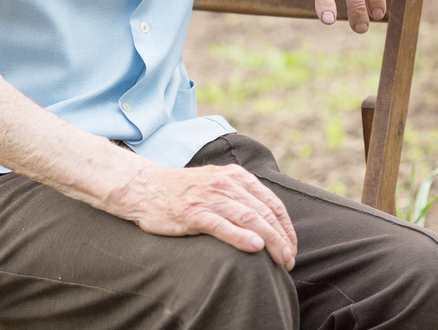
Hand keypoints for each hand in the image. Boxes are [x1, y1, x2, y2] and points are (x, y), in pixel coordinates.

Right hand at [116, 161, 296, 269]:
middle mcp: (225, 183)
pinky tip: (256, 247)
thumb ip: (239, 196)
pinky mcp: (193, 213)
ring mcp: (209, 197)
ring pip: (249, 218)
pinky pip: (222, 225)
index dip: (286, 227)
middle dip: (282, 239)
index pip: (271, 202)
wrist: (146, 187)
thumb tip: (266, 221)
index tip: (292, 246)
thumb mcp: (216, 184)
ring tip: (282, 260)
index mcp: (235, 176)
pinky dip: (241, 236)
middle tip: (290, 261)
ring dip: (271, 241)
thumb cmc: (183, 191)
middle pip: (264, 212)